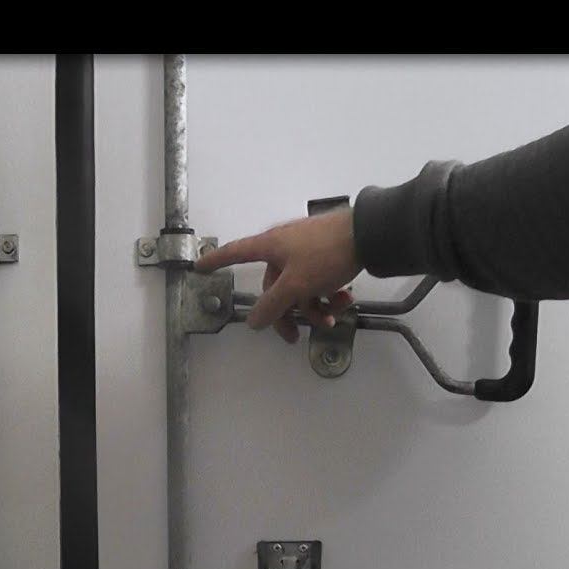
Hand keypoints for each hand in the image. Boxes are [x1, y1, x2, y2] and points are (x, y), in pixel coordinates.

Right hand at [194, 208, 361, 343]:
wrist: (370, 234)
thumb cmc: (326, 253)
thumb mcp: (297, 284)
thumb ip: (273, 304)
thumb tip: (254, 320)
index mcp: (269, 246)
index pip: (234, 253)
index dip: (215, 260)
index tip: (199, 266)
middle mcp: (284, 246)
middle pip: (275, 286)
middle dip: (289, 313)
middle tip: (297, 335)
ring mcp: (306, 249)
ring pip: (299, 286)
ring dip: (314, 307)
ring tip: (331, 317)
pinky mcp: (326, 253)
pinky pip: (318, 278)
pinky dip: (328, 294)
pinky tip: (344, 300)